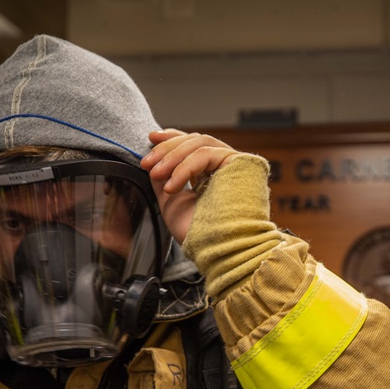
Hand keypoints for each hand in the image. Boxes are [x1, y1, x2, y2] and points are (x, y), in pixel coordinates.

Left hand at [141, 129, 238, 243]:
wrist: (215, 250)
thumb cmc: (197, 233)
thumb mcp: (170, 200)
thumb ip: (164, 178)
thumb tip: (154, 159)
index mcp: (211, 175)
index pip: (193, 146)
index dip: (172, 138)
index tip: (151, 139)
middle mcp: (224, 167)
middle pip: (194, 141)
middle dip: (167, 149)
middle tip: (147, 163)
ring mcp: (233, 165)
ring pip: (200, 143)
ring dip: (172, 156)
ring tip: (156, 175)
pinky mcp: (241, 163)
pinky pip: (207, 154)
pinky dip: (185, 167)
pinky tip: (172, 186)